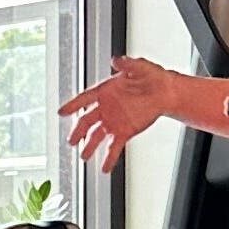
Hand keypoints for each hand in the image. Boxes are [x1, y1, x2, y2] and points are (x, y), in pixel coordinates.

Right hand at [58, 56, 182, 170]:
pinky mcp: (124, 132)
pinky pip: (113, 147)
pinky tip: (104, 168)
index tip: (62, 112)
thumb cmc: (153, 78)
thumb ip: (127, 64)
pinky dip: (109, 158)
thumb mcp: (141, 67)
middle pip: (87, 121)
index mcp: (106, 91)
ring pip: (97, 136)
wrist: (166, 93)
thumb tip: (116, 60)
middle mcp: (106, 108)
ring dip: (90, 147)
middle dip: (78, 132)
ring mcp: (114, 121)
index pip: (85, 98)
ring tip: (84, 157)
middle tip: (72, 141)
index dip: (73, 105)